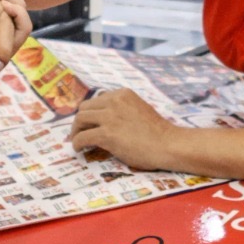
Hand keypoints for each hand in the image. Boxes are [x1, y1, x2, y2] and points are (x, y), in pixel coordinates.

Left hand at [70, 89, 184, 170]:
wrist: (168, 145)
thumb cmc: (158, 132)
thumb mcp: (138, 110)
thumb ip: (122, 110)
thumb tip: (104, 120)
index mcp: (122, 94)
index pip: (97, 100)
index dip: (91, 113)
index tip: (88, 123)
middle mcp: (114, 101)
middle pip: (85, 108)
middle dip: (80, 121)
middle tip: (79, 132)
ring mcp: (109, 117)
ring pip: (80, 120)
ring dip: (76, 131)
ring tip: (76, 141)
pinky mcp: (107, 134)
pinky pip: (83, 137)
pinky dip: (77, 143)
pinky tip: (79, 149)